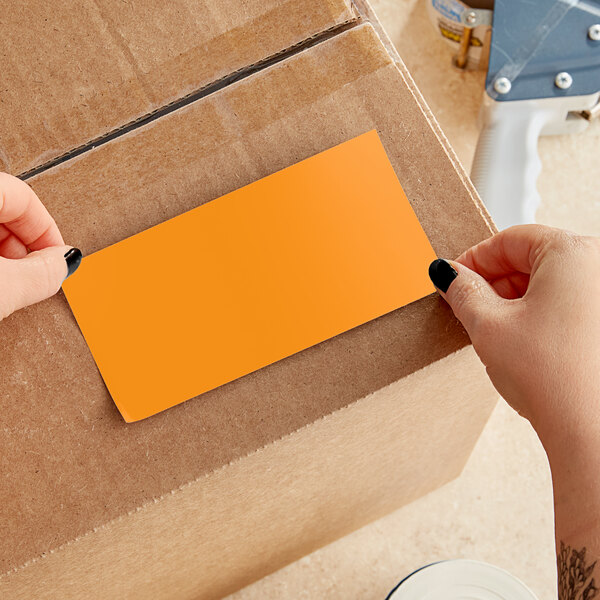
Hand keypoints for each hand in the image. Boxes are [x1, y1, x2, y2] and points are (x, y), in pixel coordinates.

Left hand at [0, 173, 80, 321]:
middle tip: (33, 275)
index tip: (59, 259)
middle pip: (2, 208)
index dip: (49, 232)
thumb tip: (65, 263)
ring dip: (1, 255)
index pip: (24, 197)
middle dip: (24, 246)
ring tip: (6, 284)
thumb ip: (40, 273)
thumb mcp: (0, 289)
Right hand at [428, 224, 599, 447]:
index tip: (454, 279)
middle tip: (467, 306)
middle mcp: (599, 268)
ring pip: (549, 283)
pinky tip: (521, 340)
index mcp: (573, 253)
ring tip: (493, 329)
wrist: (591, 431)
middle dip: (494, 282)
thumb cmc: (554, 377)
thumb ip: (462, 291)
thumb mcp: (488, 326)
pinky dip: (538, 314)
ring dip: (514, 300)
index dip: (473, 259)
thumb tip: (448, 274)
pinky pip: (566, 302)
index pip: (510, 239)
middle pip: (531, 259)